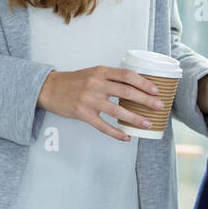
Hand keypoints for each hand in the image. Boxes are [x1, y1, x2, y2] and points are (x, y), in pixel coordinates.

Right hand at [37, 66, 165, 140]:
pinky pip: (102, 125)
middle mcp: (96, 84)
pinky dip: (116, 132)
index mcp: (101, 71)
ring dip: (134, 118)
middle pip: (126, 92)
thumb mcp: (93, 72)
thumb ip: (112, 78)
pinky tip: (126, 137)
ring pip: (117, 110)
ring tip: (147, 123)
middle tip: (159, 106)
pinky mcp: (82, 114)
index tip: (156, 90)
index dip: (143, 83)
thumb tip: (137, 85)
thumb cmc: (75, 81)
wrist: (48, 88)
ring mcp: (89, 99)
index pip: (127, 75)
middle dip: (146, 100)